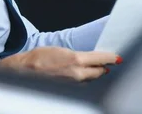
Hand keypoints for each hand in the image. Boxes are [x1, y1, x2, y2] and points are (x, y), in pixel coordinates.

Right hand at [0, 47, 120, 81]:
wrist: (24, 71)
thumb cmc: (39, 58)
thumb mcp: (61, 50)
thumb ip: (79, 55)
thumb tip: (91, 57)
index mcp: (76, 60)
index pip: (101, 59)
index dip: (111, 58)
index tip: (117, 58)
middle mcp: (77, 74)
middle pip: (100, 72)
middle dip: (104, 67)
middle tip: (107, 62)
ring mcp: (73, 85)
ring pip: (91, 80)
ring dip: (94, 74)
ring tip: (95, 68)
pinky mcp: (69, 91)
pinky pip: (82, 85)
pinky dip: (85, 80)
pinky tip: (82, 75)